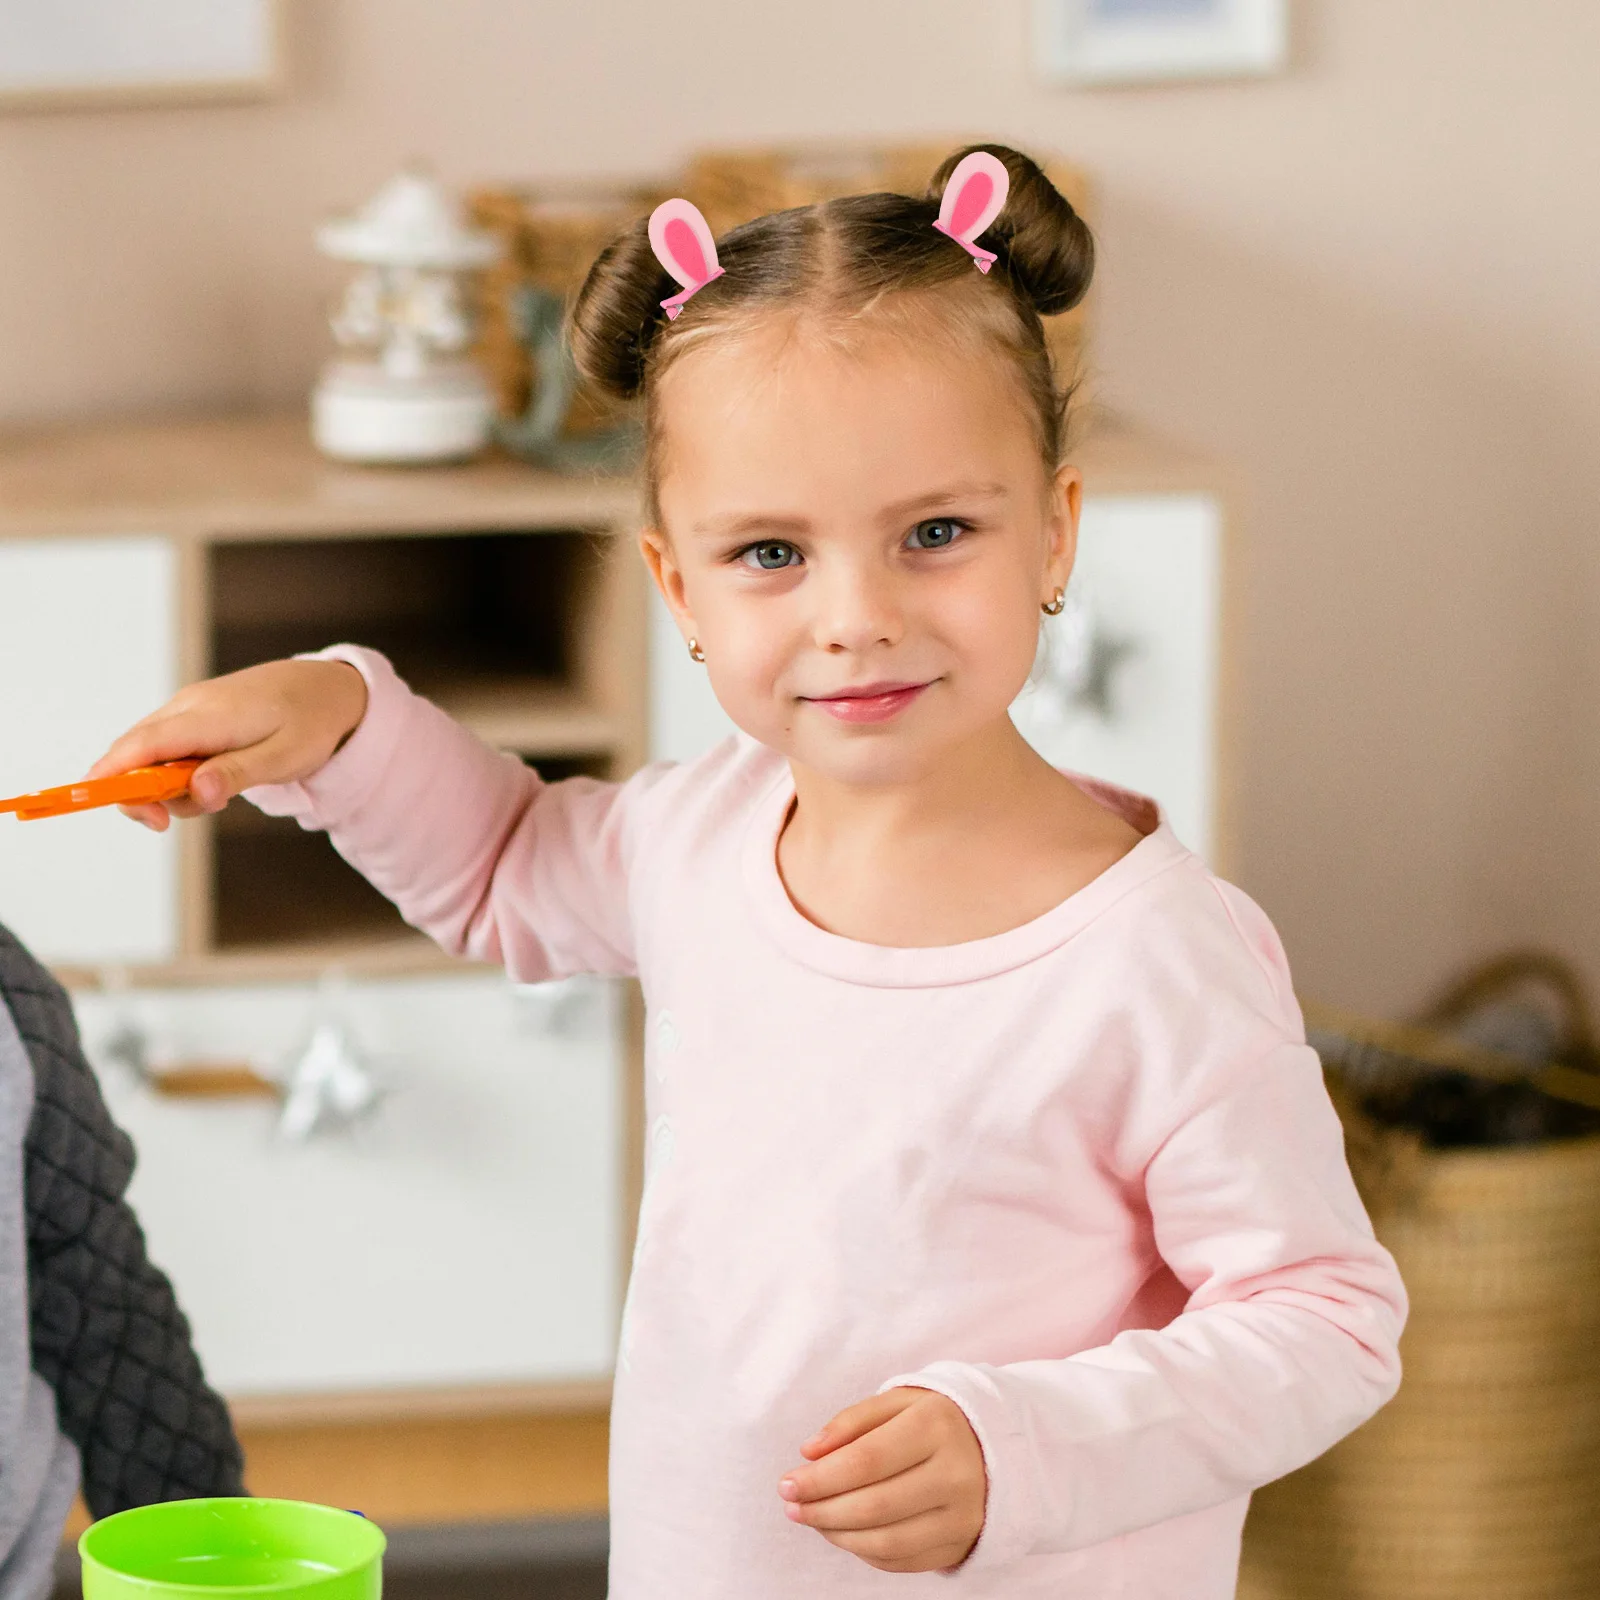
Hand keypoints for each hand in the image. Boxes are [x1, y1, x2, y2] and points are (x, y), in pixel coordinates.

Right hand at [87, 659, 367, 830]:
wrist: (329, 688)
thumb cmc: (311, 723)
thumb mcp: (285, 757)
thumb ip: (239, 773)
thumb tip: (197, 791)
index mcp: (208, 715)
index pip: (142, 745)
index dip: (113, 776)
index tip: (101, 805)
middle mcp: (188, 707)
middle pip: (133, 752)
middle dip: (139, 793)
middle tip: (170, 822)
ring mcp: (188, 709)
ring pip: (149, 755)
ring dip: (167, 787)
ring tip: (218, 796)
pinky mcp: (194, 716)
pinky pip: (166, 749)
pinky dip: (177, 774)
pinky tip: (214, 781)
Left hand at [779, 1387, 985, 1573]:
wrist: (998, 1446)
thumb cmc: (934, 1419)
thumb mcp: (899, 1401)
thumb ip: (852, 1421)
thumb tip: (809, 1452)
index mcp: (937, 1425)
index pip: (867, 1460)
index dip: (821, 1477)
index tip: (787, 1483)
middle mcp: (955, 1473)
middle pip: (874, 1505)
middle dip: (822, 1510)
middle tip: (792, 1506)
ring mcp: (962, 1516)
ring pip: (886, 1540)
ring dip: (837, 1535)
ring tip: (812, 1519)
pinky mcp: (961, 1544)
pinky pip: (902, 1560)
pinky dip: (864, 1551)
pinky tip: (845, 1533)